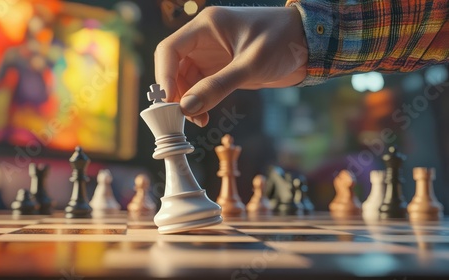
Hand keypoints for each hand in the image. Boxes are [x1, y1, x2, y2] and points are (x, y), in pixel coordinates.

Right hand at [155, 6, 307, 126]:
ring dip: (187, 100)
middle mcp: (204, 39)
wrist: (309, 44)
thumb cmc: (283, 42)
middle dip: (175, 92)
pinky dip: (199, 101)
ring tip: (198, 119)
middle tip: (182, 117)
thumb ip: (218, 86)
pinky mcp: (221, 68)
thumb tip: (187, 108)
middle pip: (174, 66)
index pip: (170, 49)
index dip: (163, 76)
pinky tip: (204, 115)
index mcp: (207, 26)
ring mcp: (212, 54)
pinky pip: (200, 85)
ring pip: (185, 79)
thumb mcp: (250, 65)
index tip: (168, 103)